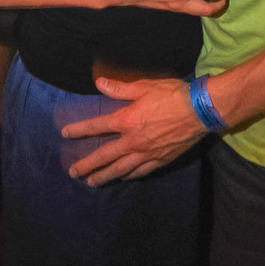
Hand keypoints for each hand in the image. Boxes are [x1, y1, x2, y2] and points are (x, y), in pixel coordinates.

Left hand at [62, 75, 206, 185]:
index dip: (79, 130)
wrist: (199, 111)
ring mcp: (146, 153)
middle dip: (87, 165)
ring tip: (92, 183)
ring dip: (104, 176)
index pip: (97, 126)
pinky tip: (123, 178)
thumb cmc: (171, 94)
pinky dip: (129, 176)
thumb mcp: (144, 86)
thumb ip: (120, 88)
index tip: (65, 134)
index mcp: (126, 120)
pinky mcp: (160, 160)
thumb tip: (99, 82)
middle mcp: (133, 141)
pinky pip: (140, 172)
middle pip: (104, 156)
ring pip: (120, 169)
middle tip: (73, 173)